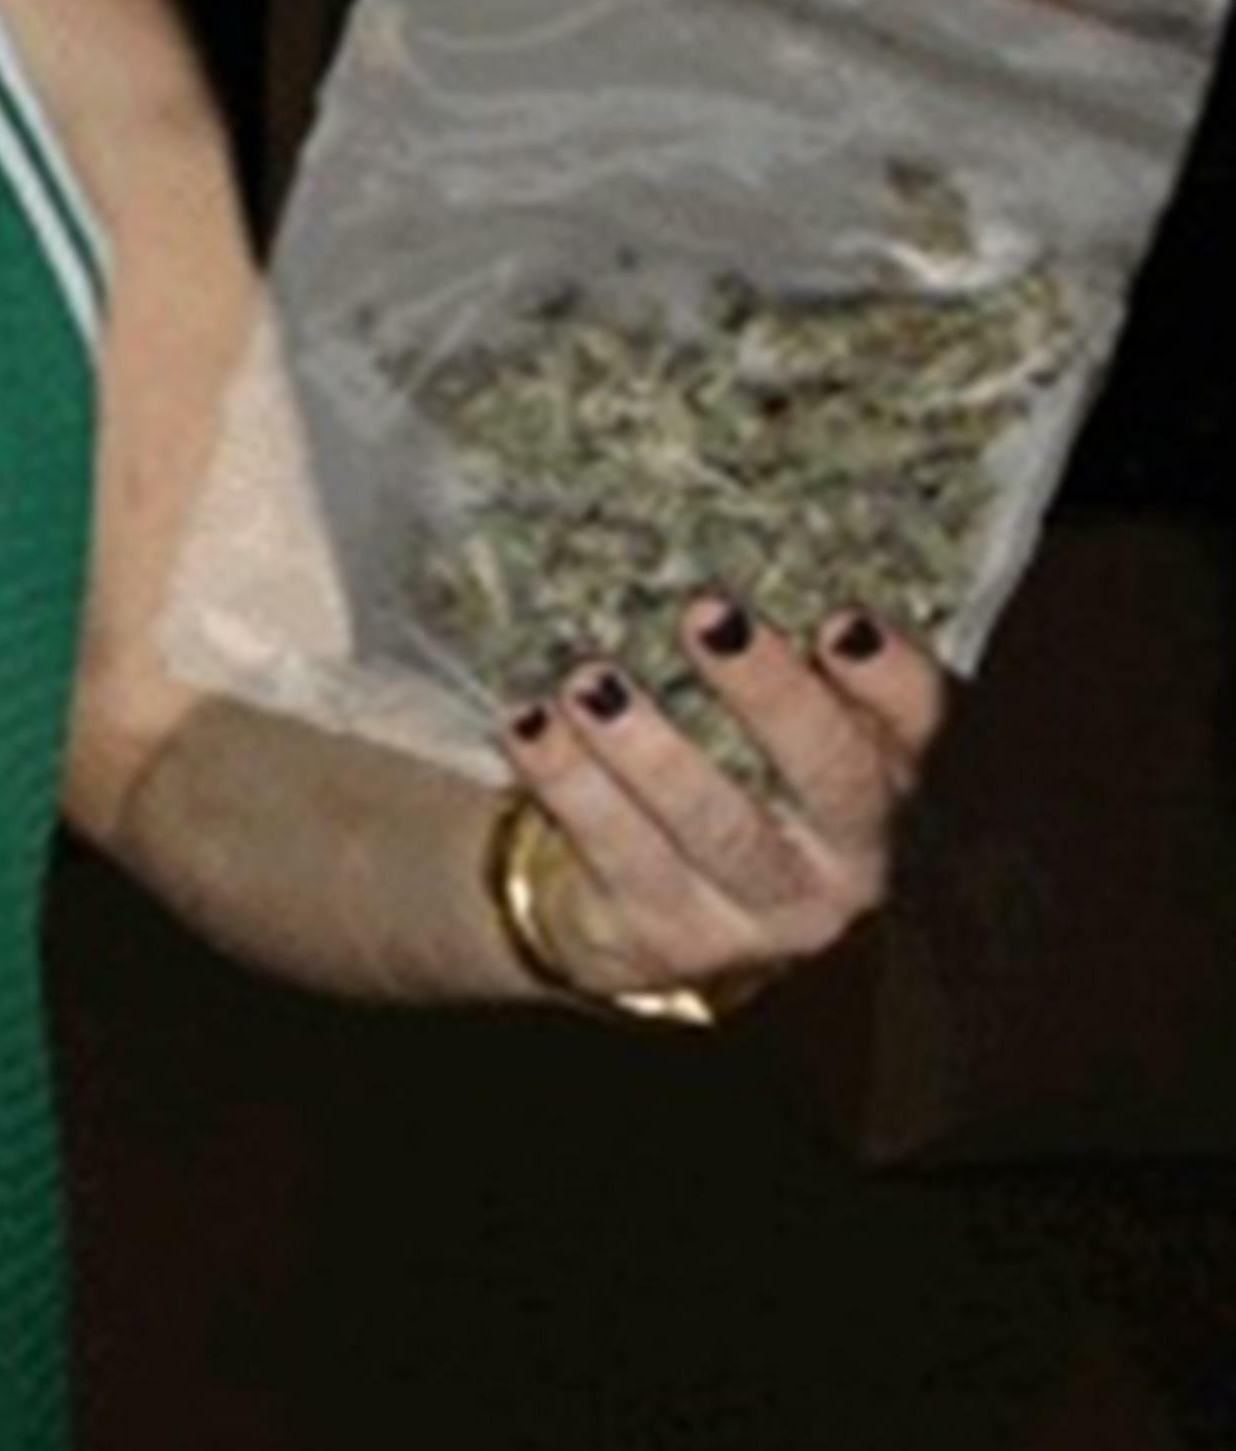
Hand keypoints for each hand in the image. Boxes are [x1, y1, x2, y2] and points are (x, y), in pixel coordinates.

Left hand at [495, 601, 944, 1007]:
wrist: (637, 905)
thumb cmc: (714, 768)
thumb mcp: (756, 720)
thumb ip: (764, 650)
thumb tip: (715, 513)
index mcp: (887, 787)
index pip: (924, 730)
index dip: (894, 679)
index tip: (842, 617)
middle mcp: (848, 862)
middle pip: (834, 779)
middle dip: (772, 695)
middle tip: (707, 616)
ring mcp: (762, 910)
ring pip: (717, 826)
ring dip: (651, 747)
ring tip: (590, 679)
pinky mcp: (669, 937)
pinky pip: (616, 851)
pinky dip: (567, 780)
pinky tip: (527, 721)